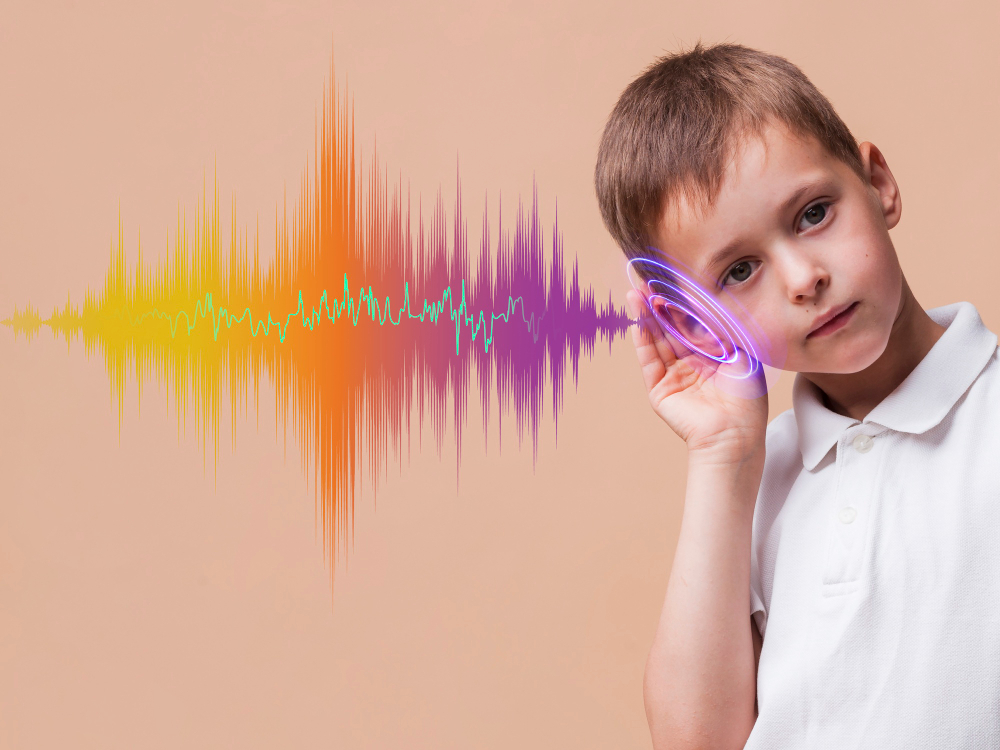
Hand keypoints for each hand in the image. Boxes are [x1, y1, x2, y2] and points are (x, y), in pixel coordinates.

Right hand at [625, 286, 767, 461]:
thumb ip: (717, 330)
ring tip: (635, 295)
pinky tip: (638, 323)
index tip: (672, 282)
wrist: (736, 434)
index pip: (692, 324)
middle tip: (646, 282)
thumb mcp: (738, 353)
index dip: (681, 303)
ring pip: (657, 341)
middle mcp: (691, 364)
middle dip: (658, 306)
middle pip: (670, 329)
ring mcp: (674, 377)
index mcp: (712, 355)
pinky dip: (642, 342)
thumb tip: (697, 306)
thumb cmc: (746, 398)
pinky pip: (649, 362)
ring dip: (645, 319)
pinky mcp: (660, 390)